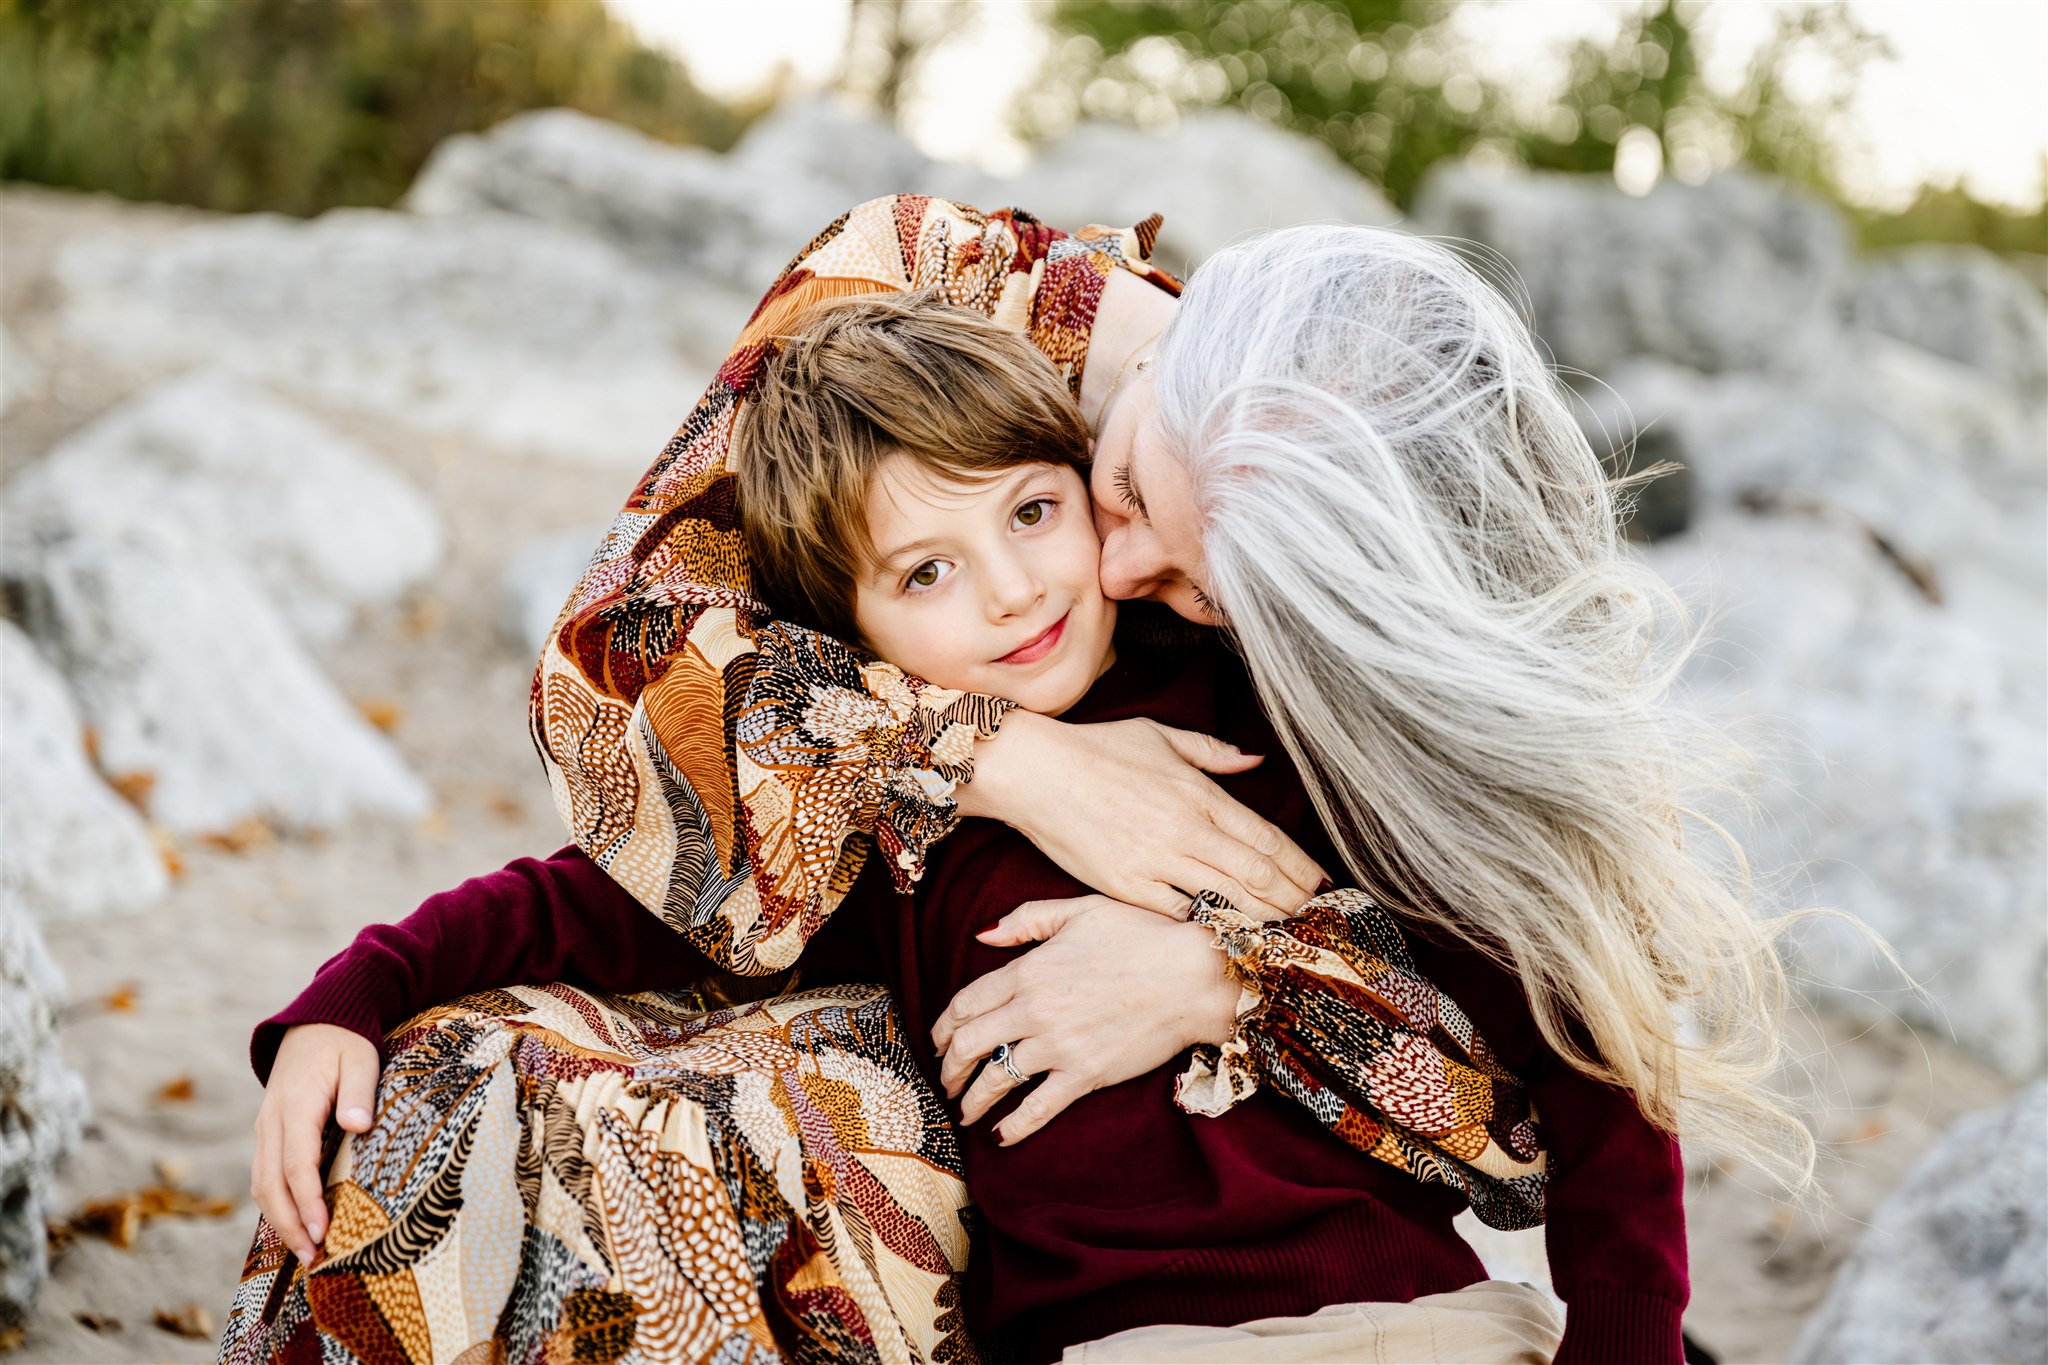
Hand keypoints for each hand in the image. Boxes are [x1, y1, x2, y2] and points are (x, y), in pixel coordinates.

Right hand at [250, 1023, 379, 1266]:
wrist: (314, 1022)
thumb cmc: (345, 1041)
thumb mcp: (361, 1058)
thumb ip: (359, 1092)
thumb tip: (356, 1125)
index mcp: (295, 1105)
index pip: (297, 1163)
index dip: (307, 1201)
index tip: (322, 1231)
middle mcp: (272, 1120)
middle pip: (270, 1183)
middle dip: (289, 1224)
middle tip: (313, 1257)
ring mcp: (265, 1127)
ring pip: (261, 1182)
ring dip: (279, 1219)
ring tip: (305, 1250)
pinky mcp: (268, 1132)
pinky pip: (264, 1173)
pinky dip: (275, 1202)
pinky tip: (294, 1223)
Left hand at [929, 895, 1243, 1144]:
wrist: (1193, 976)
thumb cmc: (1142, 936)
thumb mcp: (1081, 910)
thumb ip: (1027, 920)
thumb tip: (982, 934)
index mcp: (1029, 969)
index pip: (966, 1002)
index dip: (942, 1026)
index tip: (937, 1041)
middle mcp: (1034, 1009)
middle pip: (969, 1044)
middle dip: (948, 1068)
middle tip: (944, 1080)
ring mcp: (1058, 1045)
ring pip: (995, 1079)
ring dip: (971, 1100)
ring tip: (964, 1111)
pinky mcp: (1084, 1075)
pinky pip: (1037, 1109)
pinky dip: (1014, 1127)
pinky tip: (1001, 1136)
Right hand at [956, 710, 1325, 920]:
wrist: (1035, 772)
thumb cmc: (1096, 749)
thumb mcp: (1160, 736)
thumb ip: (1212, 752)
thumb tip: (1254, 761)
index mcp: (1200, 793)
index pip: (1267, 839)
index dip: (1300, 867)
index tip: (1322, 885)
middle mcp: (1186, 830)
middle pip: (1257, 876)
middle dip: (1293, 901)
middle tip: (1316, 920)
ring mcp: (1157, 862)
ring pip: (1225, 900)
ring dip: (1261, 919)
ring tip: (1287, 935)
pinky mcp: (1126, 887)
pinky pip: (1178, 915)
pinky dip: (1206, 927)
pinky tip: (1229, 938)